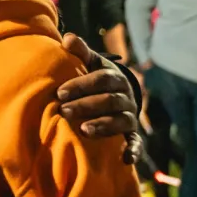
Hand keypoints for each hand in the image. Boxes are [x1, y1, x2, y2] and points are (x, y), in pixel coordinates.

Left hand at [58, 33, 141, 164]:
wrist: (117, 93)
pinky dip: (134, 150)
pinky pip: (137, 142)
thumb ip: (80, 51)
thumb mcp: (91, 63)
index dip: (81, 85)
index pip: (101, 79)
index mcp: (115, 78)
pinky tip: (125, 159)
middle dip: (86, 106)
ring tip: (83, 130)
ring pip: (121, 121)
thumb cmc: (96, 77)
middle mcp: (125, 97)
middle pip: (109, 101)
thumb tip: (67, 38)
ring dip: (103, 126)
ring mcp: (130, 116)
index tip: (59, 92)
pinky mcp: (132, 134)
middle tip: (63, 111)